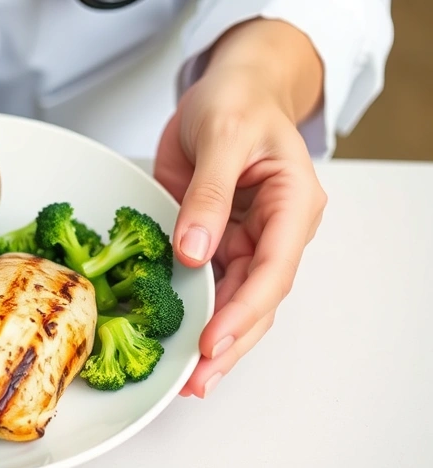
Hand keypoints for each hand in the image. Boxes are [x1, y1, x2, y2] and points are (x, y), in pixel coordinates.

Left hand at [153, 19, 327, 397]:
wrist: (227, 87)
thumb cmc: (237, 100)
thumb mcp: (224, 134)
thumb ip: (209, 194)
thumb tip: (194, 252)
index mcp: (292, 204)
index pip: (272, 269)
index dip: (243, 311)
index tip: (213, 341)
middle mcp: (274, 229)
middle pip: (257, 298)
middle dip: (230, 342)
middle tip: (198, 380)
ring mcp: (244, 237)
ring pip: (233, 299)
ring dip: (213, 337)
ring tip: (189, 378)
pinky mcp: (214, 237)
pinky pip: (206, 280)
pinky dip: (192, 310)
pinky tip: (176, 338)